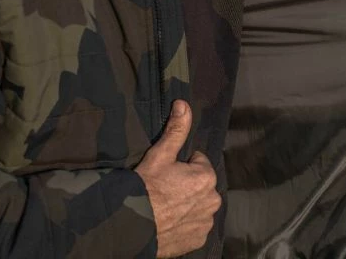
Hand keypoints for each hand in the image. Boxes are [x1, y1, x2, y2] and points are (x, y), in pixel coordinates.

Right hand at [135, 100, 220, 257]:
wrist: (132, 225)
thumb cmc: (147, 187)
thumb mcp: (161, 154)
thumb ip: (176, 129)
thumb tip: (183, 104)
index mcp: (206, 177)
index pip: (198, 162)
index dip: (182, 165)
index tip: (168, 172)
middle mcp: (213, 200)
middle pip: (201, 184)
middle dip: (187, 184)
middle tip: (165, 188)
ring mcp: (206, 222)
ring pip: (199, 204)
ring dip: (188, 203)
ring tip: (166, 205)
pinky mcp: (198, 239)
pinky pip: (195, 224)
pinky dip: (186, 222)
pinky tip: (170, 220)